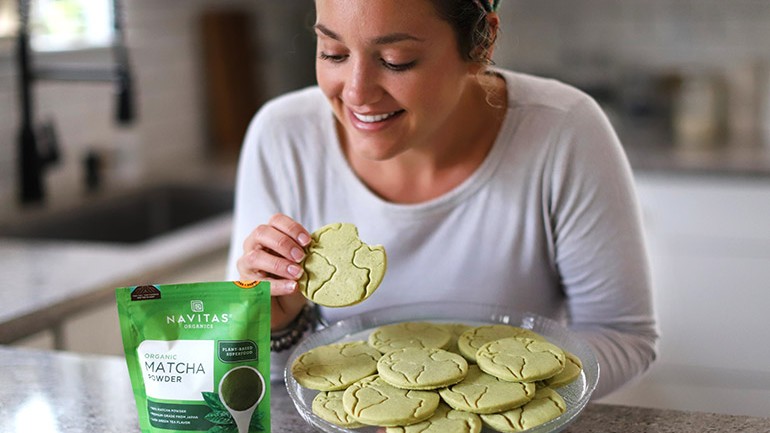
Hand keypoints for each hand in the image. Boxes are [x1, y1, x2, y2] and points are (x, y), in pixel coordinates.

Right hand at [237, 213, 311, 330]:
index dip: (292, 228)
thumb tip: (321, 248)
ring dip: (279, 264)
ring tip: (298, 273)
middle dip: (284, 243)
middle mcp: (253, 245)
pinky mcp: (246, 284)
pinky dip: (278, 285)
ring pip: (256, 257)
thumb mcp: (299, 261)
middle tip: (301, 257)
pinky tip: (292, 287)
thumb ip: (304, 252)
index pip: (276, 220)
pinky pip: (259, 283)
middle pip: (262, 233)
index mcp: (269, 234)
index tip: (308, 241)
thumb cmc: (290, 276)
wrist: (280, 304)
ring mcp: (246, 264)